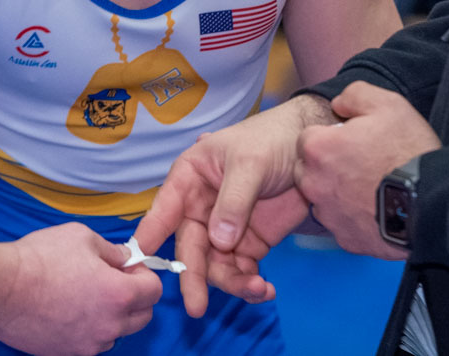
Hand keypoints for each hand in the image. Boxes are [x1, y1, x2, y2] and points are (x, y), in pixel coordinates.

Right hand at [0, 223, 161, 355]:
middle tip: (111, 280)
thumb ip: (112, 251)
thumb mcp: (83, 238)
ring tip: (86, 295)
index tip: (126, 266)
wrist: (1, 288)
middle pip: (142, 317)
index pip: (154, 291)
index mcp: (120, 295)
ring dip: (112, 316)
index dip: (143, 274)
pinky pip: (90, 343)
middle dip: (134, 298)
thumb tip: (124, 259)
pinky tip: (68, 310)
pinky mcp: (66, 353)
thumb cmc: (41, 259)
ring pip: (116, 333)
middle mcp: (109, 326)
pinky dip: (89, 329)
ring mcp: (88, 344)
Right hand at [133, 96, 332, 315]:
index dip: (150, 234)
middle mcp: (200, 209)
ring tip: (257, 288)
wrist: (310, 153)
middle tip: (196, 306)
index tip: (139, 259)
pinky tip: (265, 290)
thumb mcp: (250, 162)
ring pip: (215, 267)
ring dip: (232, 283)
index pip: (164, 210)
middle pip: (190, 248)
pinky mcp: (248, 245)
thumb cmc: (270, 141)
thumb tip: (219, 241)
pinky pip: (242, 272)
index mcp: (189, 180)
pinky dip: (251, 285)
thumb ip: (233, 200)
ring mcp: (224, 230)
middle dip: (194, 277)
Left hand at [294, 81, 440, 257]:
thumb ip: (354, 95)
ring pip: (324, 199)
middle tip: (361, 162)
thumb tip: (339, 104)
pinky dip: (355, 216)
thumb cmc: (409, 152)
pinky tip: (377, 207)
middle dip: (328, 166)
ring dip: (339, 192)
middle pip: (309, 171)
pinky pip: (342, 223)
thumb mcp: (386, 104)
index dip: (330, 137)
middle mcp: (315, 184)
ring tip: (372, 186)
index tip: (351, 140)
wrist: (432, 201)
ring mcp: (330, 214)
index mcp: (319, 149)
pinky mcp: (346, 239)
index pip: (307, 139)